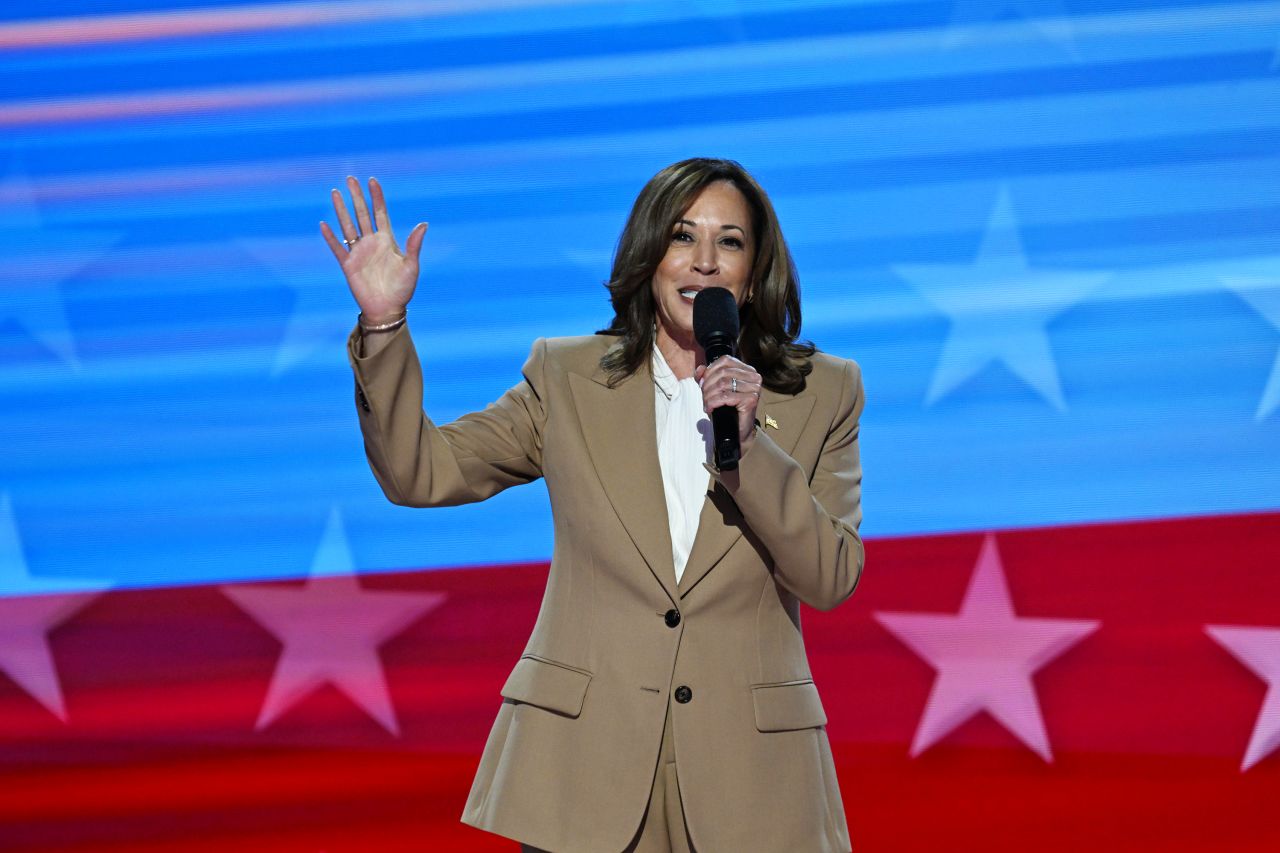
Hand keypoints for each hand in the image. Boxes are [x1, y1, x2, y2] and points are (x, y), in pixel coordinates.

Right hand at [320, 176, 426, 322]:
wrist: (387, 309)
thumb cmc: (402, 289)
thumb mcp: (412, 266)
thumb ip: (414, 244)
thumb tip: (423, 224)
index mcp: (387, 240)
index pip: (380, 213)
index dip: (376, 197)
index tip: (372, 181)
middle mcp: (371, 243)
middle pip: (362, 214)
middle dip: (356, 196)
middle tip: (350, 178)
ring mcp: (358, 252)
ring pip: (348, 226)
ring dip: (341, 210)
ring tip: (335, 192)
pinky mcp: (348, 265)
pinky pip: (337, 247)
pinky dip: (330, 237)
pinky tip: (324, 223)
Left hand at [695, 356, 761, 452]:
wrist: (736, 431)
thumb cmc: (726, 410)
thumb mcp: (713, 390)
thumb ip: (706, 377)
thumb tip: (700, 369)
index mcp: (746, 369)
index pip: (725, 360)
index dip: (710, 371)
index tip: (702, 384)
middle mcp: (753, 376)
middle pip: (723, 373)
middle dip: (707, 385)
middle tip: (704, 397)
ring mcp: (754, 387)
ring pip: (723, 384)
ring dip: (709, 395)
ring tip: (707, 404)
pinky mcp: (751, 399)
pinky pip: (726, 397)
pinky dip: (713, 402)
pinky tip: (709, 409)